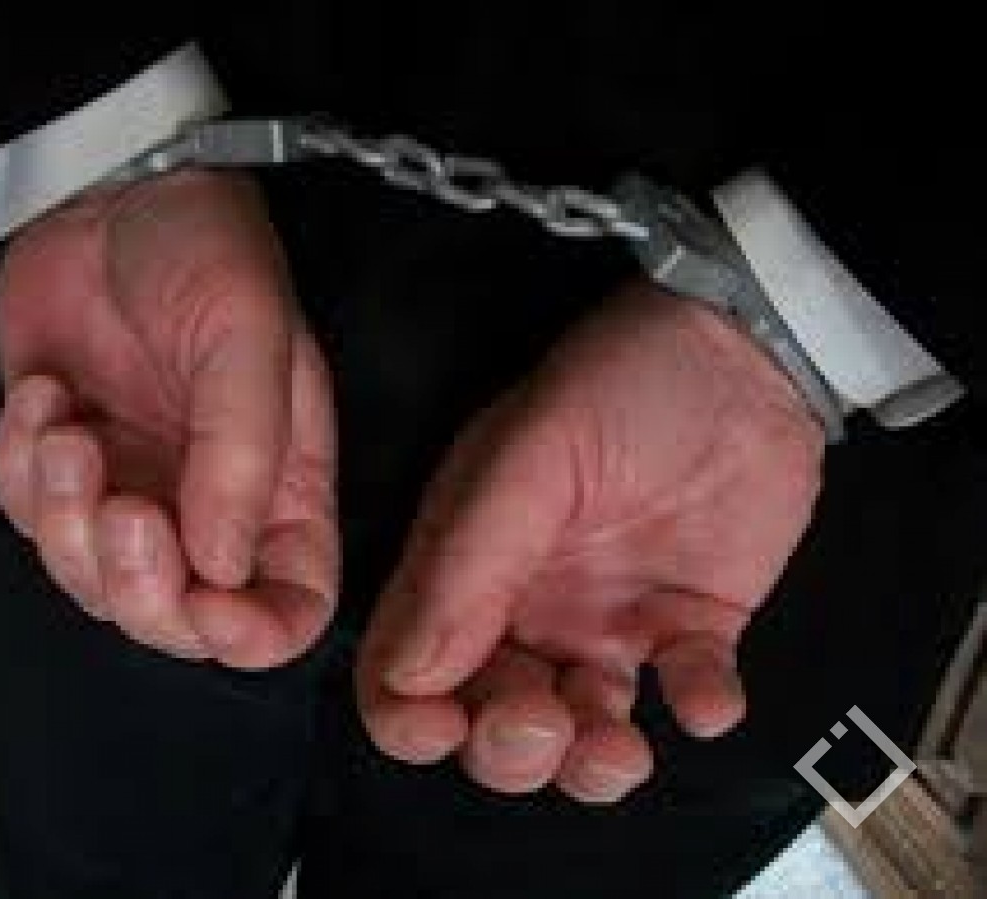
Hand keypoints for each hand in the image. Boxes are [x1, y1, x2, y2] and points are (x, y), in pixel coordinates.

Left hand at [0, 170, 336, 668]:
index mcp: (283, 488)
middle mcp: (212, 508)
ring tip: (67, 431)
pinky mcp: (62, 469)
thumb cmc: (202, 251)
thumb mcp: (246, 334)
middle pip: (179, 620)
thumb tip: (221, 566)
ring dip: (65, 521)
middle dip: (139, 589)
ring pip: (92, 583)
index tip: (208, 601)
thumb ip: (243, 453)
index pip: (290, 608)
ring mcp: (135, 491)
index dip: (254, 634)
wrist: (107, 190)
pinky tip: (43, 396)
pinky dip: (20, 468)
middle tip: (120, 508)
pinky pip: (27, 519)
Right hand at [357, 281, 823, 801]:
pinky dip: (699, 708)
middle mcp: (524, 609)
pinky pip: (686, 696)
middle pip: (487, 722)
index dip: (409, 717)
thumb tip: (411, 679)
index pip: (404, 668)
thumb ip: (469, 565)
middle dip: (508, 749)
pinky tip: (706, 687)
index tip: (444, 727)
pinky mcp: (690, 628)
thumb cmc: (621, 385)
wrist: (747, 353)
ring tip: (625, 745)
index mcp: (463, 566)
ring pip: (580, 735)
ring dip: (593, 763)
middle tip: (546, 719)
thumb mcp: (529, 457)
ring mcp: (608, 624)